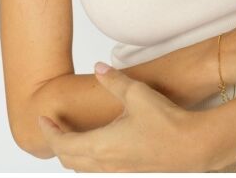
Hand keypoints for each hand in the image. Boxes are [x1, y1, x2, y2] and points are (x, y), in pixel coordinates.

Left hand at [37, 63, 212, 171]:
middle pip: (69, 160)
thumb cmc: (165, 123)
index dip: (49, 131)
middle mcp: (105, 165)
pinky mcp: (131, 172)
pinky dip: (90, 159)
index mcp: (100, 146)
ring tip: (73, 134)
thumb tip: (99, 68)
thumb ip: (114, 80)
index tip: (43, 119)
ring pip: (84, 168)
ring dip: (73, 153)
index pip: (62, 143)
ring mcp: (118, 172)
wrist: (192, 147)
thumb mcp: (137, 94)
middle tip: (53, 126)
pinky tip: (100, 143)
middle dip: (57, 143)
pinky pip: (100, 170)